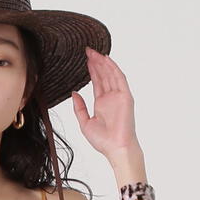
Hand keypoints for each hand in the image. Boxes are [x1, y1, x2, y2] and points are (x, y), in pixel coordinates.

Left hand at [70, 45, 138, 159]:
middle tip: (88, 50)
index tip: (84, 60)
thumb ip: (79, 108)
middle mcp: (111, 98)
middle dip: (96, 63)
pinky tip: (106, 59)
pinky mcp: (125, 96)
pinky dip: (113, 68)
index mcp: (102, 104)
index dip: (91, 70)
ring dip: (103, 63)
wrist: (116, 149)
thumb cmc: (103, 141)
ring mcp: (119, 96)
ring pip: (110, 74)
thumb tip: (74, 93)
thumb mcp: (85, 123)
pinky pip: (120, 79)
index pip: (97, 82)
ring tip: (94, 52)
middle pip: (103, 75)